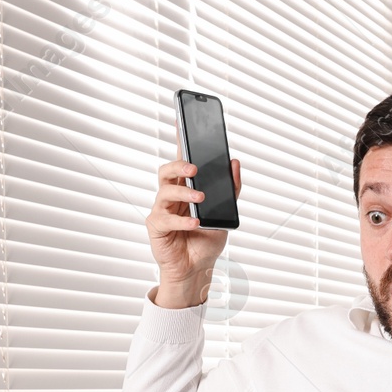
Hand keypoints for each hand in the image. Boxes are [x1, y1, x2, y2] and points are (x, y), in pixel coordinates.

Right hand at [145, 156, 242, 308]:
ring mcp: (162, 210)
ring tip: (200, 198)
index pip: (182, 161)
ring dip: (184, 194)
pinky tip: (195, 223)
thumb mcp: (225, 214)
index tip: (182, 122)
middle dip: (179, 166)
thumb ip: (231, 190)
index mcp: (185, 189)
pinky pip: (166, 219)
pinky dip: (182, 221)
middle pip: (167, 172)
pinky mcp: (156, 226)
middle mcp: (171, 196)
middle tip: (194, 169)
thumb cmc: (206, 240)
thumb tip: (234, 163)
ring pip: (165, 192)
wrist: (198, 269)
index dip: (180, 141)